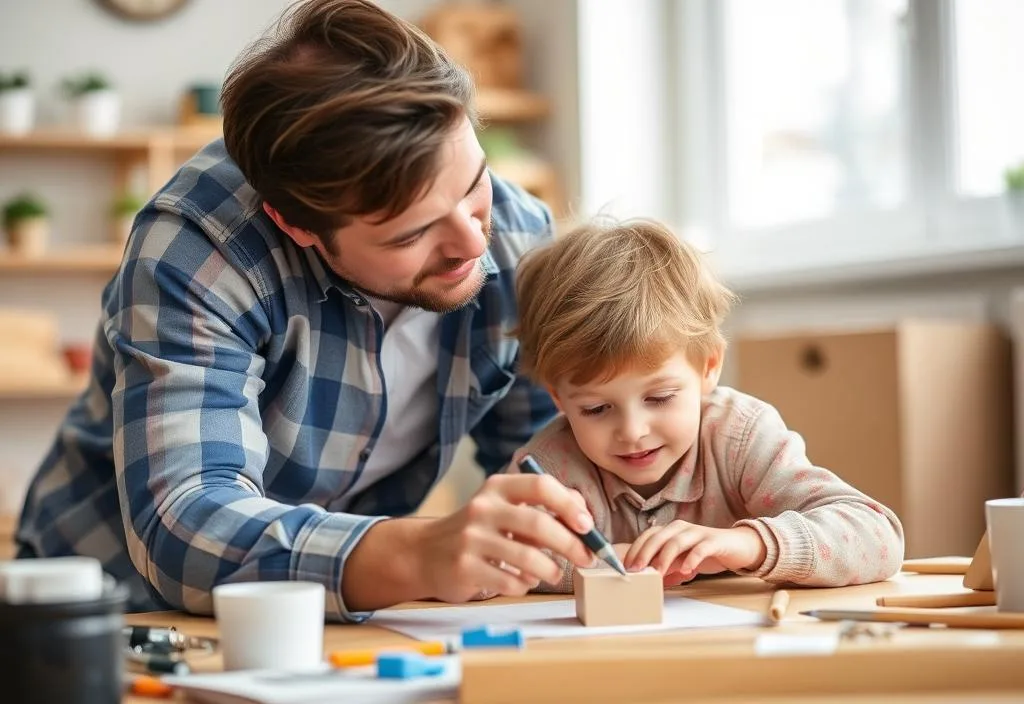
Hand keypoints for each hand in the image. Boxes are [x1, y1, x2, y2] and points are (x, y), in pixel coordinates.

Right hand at [413, 474, 595, 602]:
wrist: (424, 553)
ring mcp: (470, 538)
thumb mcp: (504, 508)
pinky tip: (523, 581)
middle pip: (538, 524)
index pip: (540, 486)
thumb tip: (583, 516)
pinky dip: (526, 585)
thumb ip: (541, 508)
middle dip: (571, 544)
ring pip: (528, 558)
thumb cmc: (478, 530)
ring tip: (555, 573)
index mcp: (497, 488)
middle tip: (587, 558)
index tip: (587, 526)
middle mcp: (483, 508)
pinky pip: (511, 582)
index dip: (569, 505)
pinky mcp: (464, 568)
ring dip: (551, 570)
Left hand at [624, 521, 766, 586]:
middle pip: (658, 537)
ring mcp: (698, 533)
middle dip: (644, 554)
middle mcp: (681, 528)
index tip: (626, 567)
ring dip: (664, 558)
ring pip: (676, 541)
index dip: (635, 550)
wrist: (737, 547)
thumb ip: (667, 569)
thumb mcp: (682, 563)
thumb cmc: (706, 553)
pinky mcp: (714, 541)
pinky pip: (700, 548)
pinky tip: (686, 570)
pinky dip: (691, 558)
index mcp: (671, 531)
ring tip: (657, 573)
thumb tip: (650, 582)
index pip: (648, 536)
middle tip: (636, 571)